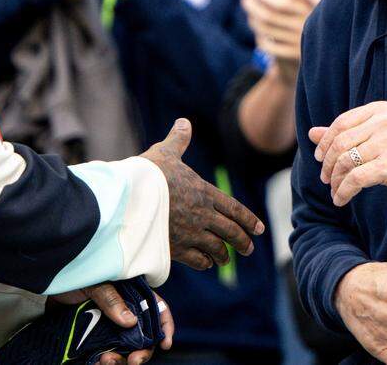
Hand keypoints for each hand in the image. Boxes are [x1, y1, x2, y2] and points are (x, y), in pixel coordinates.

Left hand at [52, 283, 174, 363]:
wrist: (49, 282)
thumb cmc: (75, 275)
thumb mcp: (95, 282)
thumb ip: (112, 299)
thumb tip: (130, 321)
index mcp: (131, 295)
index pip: (157, 309)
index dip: (165, 326)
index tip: (165, 343)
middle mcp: (124, 312)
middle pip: (144, 337)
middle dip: (142, 352)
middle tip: (133, 361)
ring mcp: (110, 326)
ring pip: (125, 349)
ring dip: (121, 359)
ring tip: (107, 360)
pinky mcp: (94, 336)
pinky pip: (104, 354)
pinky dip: (104, 362)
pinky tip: (98, 363)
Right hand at [141, 118, 265, 269]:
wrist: (127, 197)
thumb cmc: (147, 173)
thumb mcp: (165, 153)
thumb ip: (178, 141)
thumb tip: (184, 122)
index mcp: (204, 192)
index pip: (234, 209)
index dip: (248, 220)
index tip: (259, 229)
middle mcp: (202, 215)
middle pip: (231, 232)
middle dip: (242, 242)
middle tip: (249, 249)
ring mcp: (190, 233)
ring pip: (216, 248)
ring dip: (223, 255)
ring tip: (224, 260)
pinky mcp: (175, 248)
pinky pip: (197, 260)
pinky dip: (204, 262)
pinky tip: (205, 263)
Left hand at [242, 0, 332, 82]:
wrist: (340, 47)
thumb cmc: (331, 12)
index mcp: (310, 10)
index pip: (281, 3)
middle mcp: (304, 26)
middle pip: (270, 16)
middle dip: (254, 7)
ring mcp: (299, 42)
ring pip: (269, 31)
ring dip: (254, 21)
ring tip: (249, 13)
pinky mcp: (296, 56)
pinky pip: (271, 48)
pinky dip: (261, 39)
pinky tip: (258, 32)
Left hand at [310, 101, 386, 205]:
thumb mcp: (372, 138)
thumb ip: (344, 134)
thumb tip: (311, 133)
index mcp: (380, 110)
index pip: (342, 123)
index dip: (326, 142)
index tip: (320, 158)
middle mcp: (385, 121)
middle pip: (341, 142)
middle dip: (328, 163)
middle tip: (325, 178)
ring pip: (347, 161)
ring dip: (336, 180)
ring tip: (334, 190)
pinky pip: (356, 178)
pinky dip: (344, 191)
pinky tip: (340, 199)